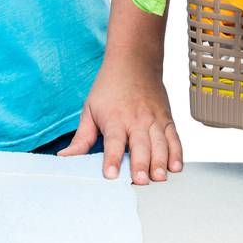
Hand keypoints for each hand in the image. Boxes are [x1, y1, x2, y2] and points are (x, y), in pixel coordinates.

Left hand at [58, 54, 183, 184]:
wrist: (134, 60)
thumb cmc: (109, 86)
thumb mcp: (90, 109)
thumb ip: (81, 138)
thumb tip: (65, 157)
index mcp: (115, 118)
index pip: (113, 141)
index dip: (112, 158)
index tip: (111, 175)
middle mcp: (136, 119)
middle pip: (140, 145)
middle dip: (140, 164)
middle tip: (140, 181)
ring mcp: (154, 119)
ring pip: (160, 143)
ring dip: (161, 162)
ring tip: (159, 178)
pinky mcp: (167, 119)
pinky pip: (174, 138)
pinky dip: (177, 153)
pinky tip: (176, 167)